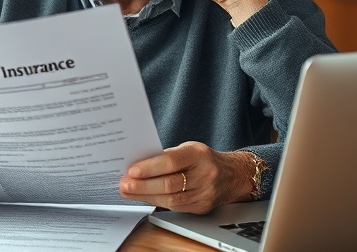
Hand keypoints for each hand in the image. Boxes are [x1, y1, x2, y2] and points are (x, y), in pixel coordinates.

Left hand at [119, 141, 254, 213]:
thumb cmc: (203, 159)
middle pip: (170, 184)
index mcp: (199, 154)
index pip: (171, 162)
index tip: (131, 170)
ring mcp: (205, 193)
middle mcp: (205, 174)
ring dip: (145, 196)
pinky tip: (144, 197)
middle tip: (124, 184)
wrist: (231, 175)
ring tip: (128, 192)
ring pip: (171, 200)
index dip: (150, 167)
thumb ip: (166, 156)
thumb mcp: (188, 149)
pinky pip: (176, 207)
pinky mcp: (202, 207)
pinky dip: (157, 202)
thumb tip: (138, 164)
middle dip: (143, 186)